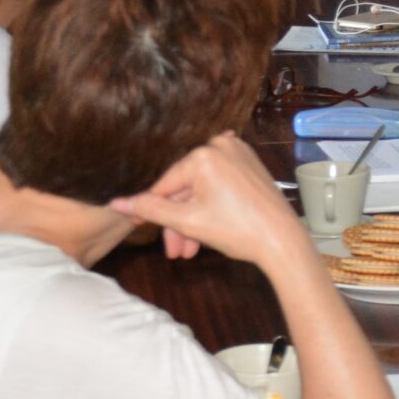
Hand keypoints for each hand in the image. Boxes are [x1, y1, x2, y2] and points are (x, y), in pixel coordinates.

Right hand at [111, 134, 308, 269]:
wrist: (282, 240)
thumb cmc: (236, 230)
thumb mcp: (187, 221)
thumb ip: (150, 209)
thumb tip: (116, 203)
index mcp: (203, 155)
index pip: (165, 185)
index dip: (150, 209)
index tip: (137, 226)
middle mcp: (221, 146)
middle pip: (185, 189)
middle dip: (178, 224)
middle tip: (175, 252)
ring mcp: (238, 154)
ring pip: (202, 190)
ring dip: (193, 221)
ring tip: (190, 252)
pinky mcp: (250, 165)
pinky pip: (219, 185)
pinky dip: (210, 207)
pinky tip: (205, 233)